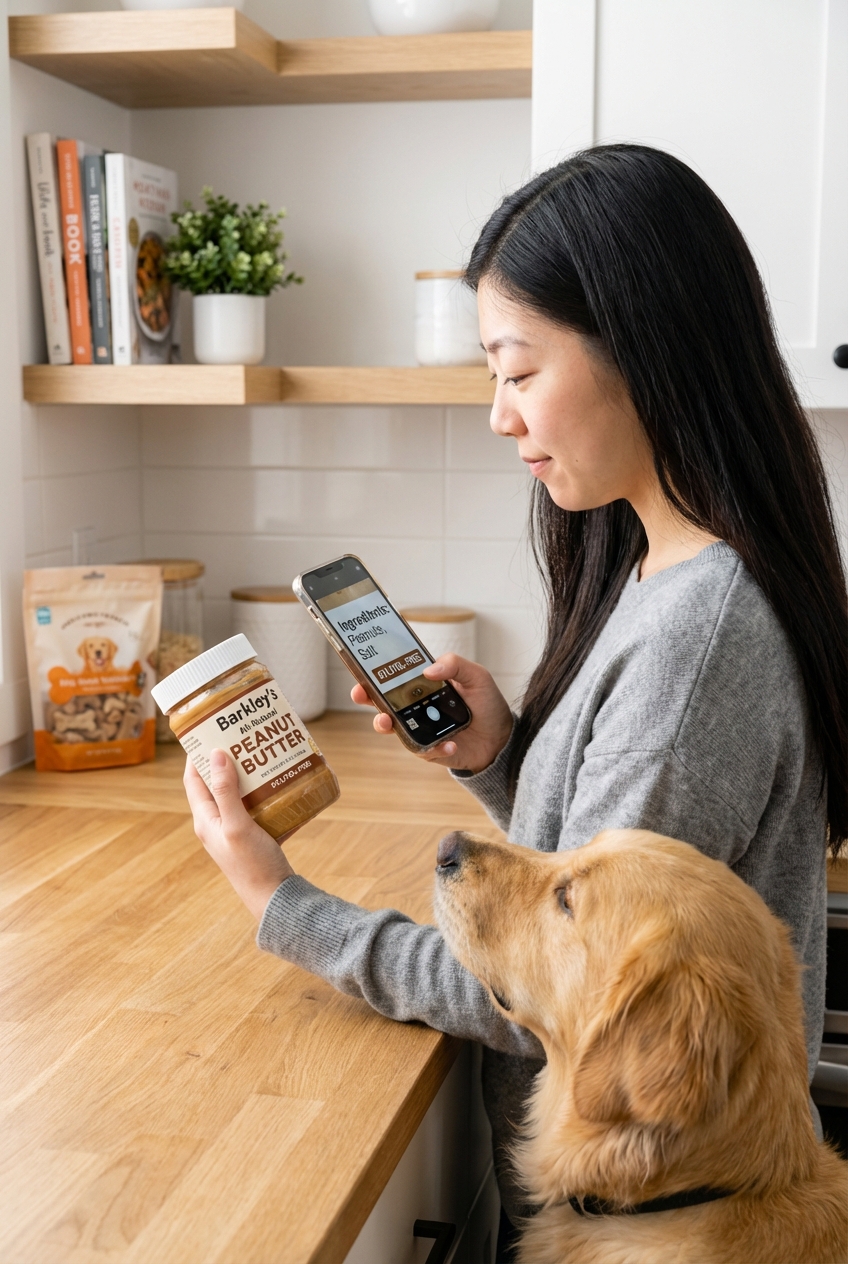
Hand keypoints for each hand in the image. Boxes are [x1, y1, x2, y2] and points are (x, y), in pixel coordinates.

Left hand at [183, 750, 293, 921]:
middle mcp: (216, 823)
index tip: (209, 730)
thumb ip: (226, 791)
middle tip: (243, 736)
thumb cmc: (252, 865)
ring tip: (263, 753)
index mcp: (205, 820)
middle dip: (228, 759)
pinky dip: (265, 790)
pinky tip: (280, 780)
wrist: (274, 899)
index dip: (197, 754)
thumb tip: (216, 754)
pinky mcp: (254, 835)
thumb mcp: (237, 825)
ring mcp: (235, 829)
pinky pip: (256, 805)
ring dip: (249, 773)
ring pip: (238, 793)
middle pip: (217, 783)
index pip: (193, 779)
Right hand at [350, 653, 512, 773]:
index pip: (395, 677)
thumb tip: (428, 670)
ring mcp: (420, 729)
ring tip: (388, 722)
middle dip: (366, 698)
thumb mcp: (476, 676)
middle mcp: (416, 707)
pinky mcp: (429, 750)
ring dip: (385, 724)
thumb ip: (455, 664)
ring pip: (393, 728)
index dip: (375, 674)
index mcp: (424, 686)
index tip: (363, 670)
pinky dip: (434, 747)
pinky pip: (422, 750)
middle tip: (360, 694)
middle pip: (382, 701)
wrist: (502, 738)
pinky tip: (450, 744)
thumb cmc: (486, 704)